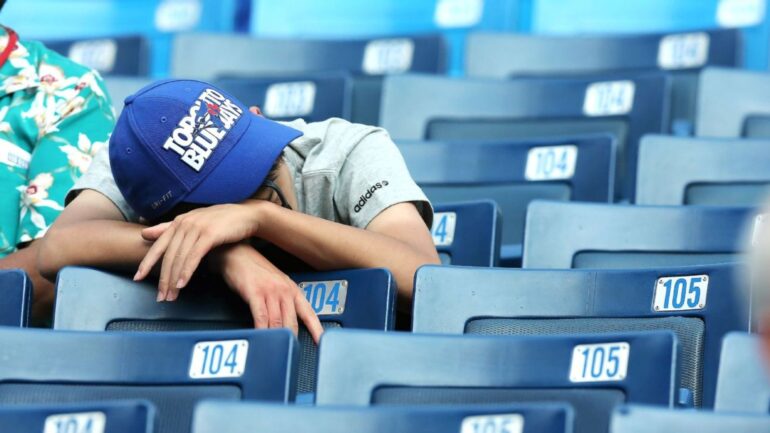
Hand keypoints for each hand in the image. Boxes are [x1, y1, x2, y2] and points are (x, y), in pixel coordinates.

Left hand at [134, 201, 263, 300]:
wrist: (246, 215)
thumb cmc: (221, 221)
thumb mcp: (194, 222)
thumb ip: (169, 228)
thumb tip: (144, 233)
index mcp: (178, 222)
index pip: (158, 245)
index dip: (146, 262)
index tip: (137, 278)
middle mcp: (184, 223)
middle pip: (168, 256)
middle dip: (162, 279)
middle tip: (160, 297)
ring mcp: (196, 228)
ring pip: (179, 259)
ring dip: (174, 280)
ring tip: (171, 297)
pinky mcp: (209, 235)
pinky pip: (194, 257)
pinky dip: (187, 272)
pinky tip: (183, 284)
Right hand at [216, 243, 323, 342]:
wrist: (236, 254)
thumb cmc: (255, 271)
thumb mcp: (275, 284)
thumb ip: (282, 302)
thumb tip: (286, 324)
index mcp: (292, 290)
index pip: (309, 313)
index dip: (317, 330)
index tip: (322, 343)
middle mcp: (284, 290)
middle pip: (292, 322)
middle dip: (291, 340)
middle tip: (289, 354)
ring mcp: (270, 291)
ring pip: (277, 322)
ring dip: (276, 338)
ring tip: (275, 352)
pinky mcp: (255, 292)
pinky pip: (261, 317)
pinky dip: (262, 330)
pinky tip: (262, 338)